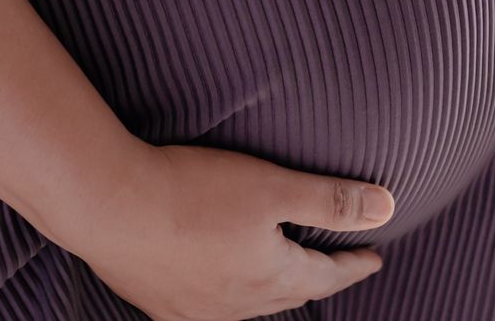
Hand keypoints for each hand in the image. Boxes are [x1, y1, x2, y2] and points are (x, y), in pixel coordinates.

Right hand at [79, 142, 395, 320]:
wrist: (107, 204)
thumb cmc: (193, 191)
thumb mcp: (274, 187)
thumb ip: (331, 199)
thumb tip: (387, 208)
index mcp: (271, 278)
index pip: (327, 276)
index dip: (353, 264)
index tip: (373, 257)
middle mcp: (236, 306)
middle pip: (289, 294)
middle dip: (316, 280)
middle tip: (336, 266)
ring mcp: (193, 310)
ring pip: (248, 305)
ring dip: (273, 290)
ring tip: (283, 276)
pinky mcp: (157, 302)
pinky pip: (206, 308)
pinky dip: (227, 297)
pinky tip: (217, 289)